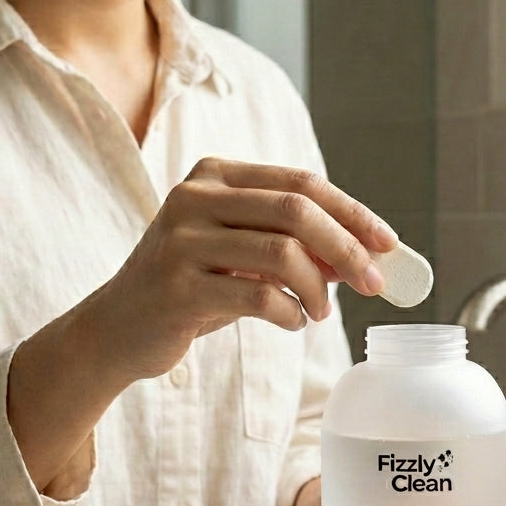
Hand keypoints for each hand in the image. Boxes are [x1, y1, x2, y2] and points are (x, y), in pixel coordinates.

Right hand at [8, 159, 395, 493]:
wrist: (117, 329)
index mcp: (216, 175)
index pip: (302, 183)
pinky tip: (291, 322)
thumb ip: (296, 246)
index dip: (353, 212)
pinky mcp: (177, 286)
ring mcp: (181, 240)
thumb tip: (366, 255)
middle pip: (297, 211)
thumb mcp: (243, 256)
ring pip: (282, 254)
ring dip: (318, 289)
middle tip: (374, 283)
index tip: (388, 244)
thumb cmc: (193, 287)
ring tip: (319, 312)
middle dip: (348, 248)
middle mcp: (195, 196)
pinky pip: (259, 297)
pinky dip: (290, 314)